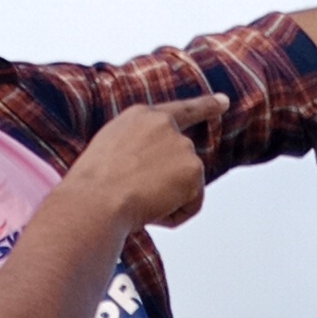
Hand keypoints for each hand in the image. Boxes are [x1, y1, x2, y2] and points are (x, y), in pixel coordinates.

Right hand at [67, 91, 223, 237]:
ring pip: (185, 186)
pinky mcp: (193, 168)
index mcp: (140, 116)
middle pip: (182, 162)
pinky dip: (176, 215)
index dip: (204, 106)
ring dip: (167, 202)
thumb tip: (161, 173)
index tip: (224, 101)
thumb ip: (139, 150)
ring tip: (137, 202)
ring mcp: (182, 145)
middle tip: (135, 196)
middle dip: (168, 185)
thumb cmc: (92, 188)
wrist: (96, 200)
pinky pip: (192, 204)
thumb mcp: (110, 154)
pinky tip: (153, 211)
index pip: (179, 111)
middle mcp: (165, 124)